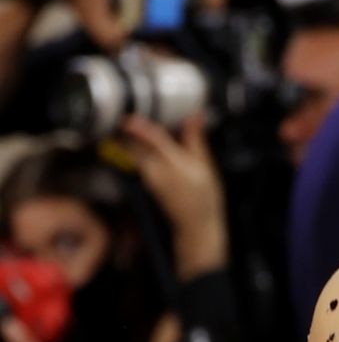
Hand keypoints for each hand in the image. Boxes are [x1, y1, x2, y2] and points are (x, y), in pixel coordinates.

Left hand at [120, 112, 228, 277]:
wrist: (196, 226)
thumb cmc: (204, 199)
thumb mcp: (206, 166)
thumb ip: (195, 139)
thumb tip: (194, 116)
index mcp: (171, 163)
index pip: (150, 138)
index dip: (139, 125)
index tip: (129, 116)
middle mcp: (154, 170)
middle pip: (134, 144)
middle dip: (129, 130)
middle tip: (130, 114)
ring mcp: (147, 177)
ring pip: (134, 151)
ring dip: (134, 139)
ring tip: (140, 126)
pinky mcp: (146, 181)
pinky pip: (139, 160)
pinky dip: (141, 149)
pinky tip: (152, 144)